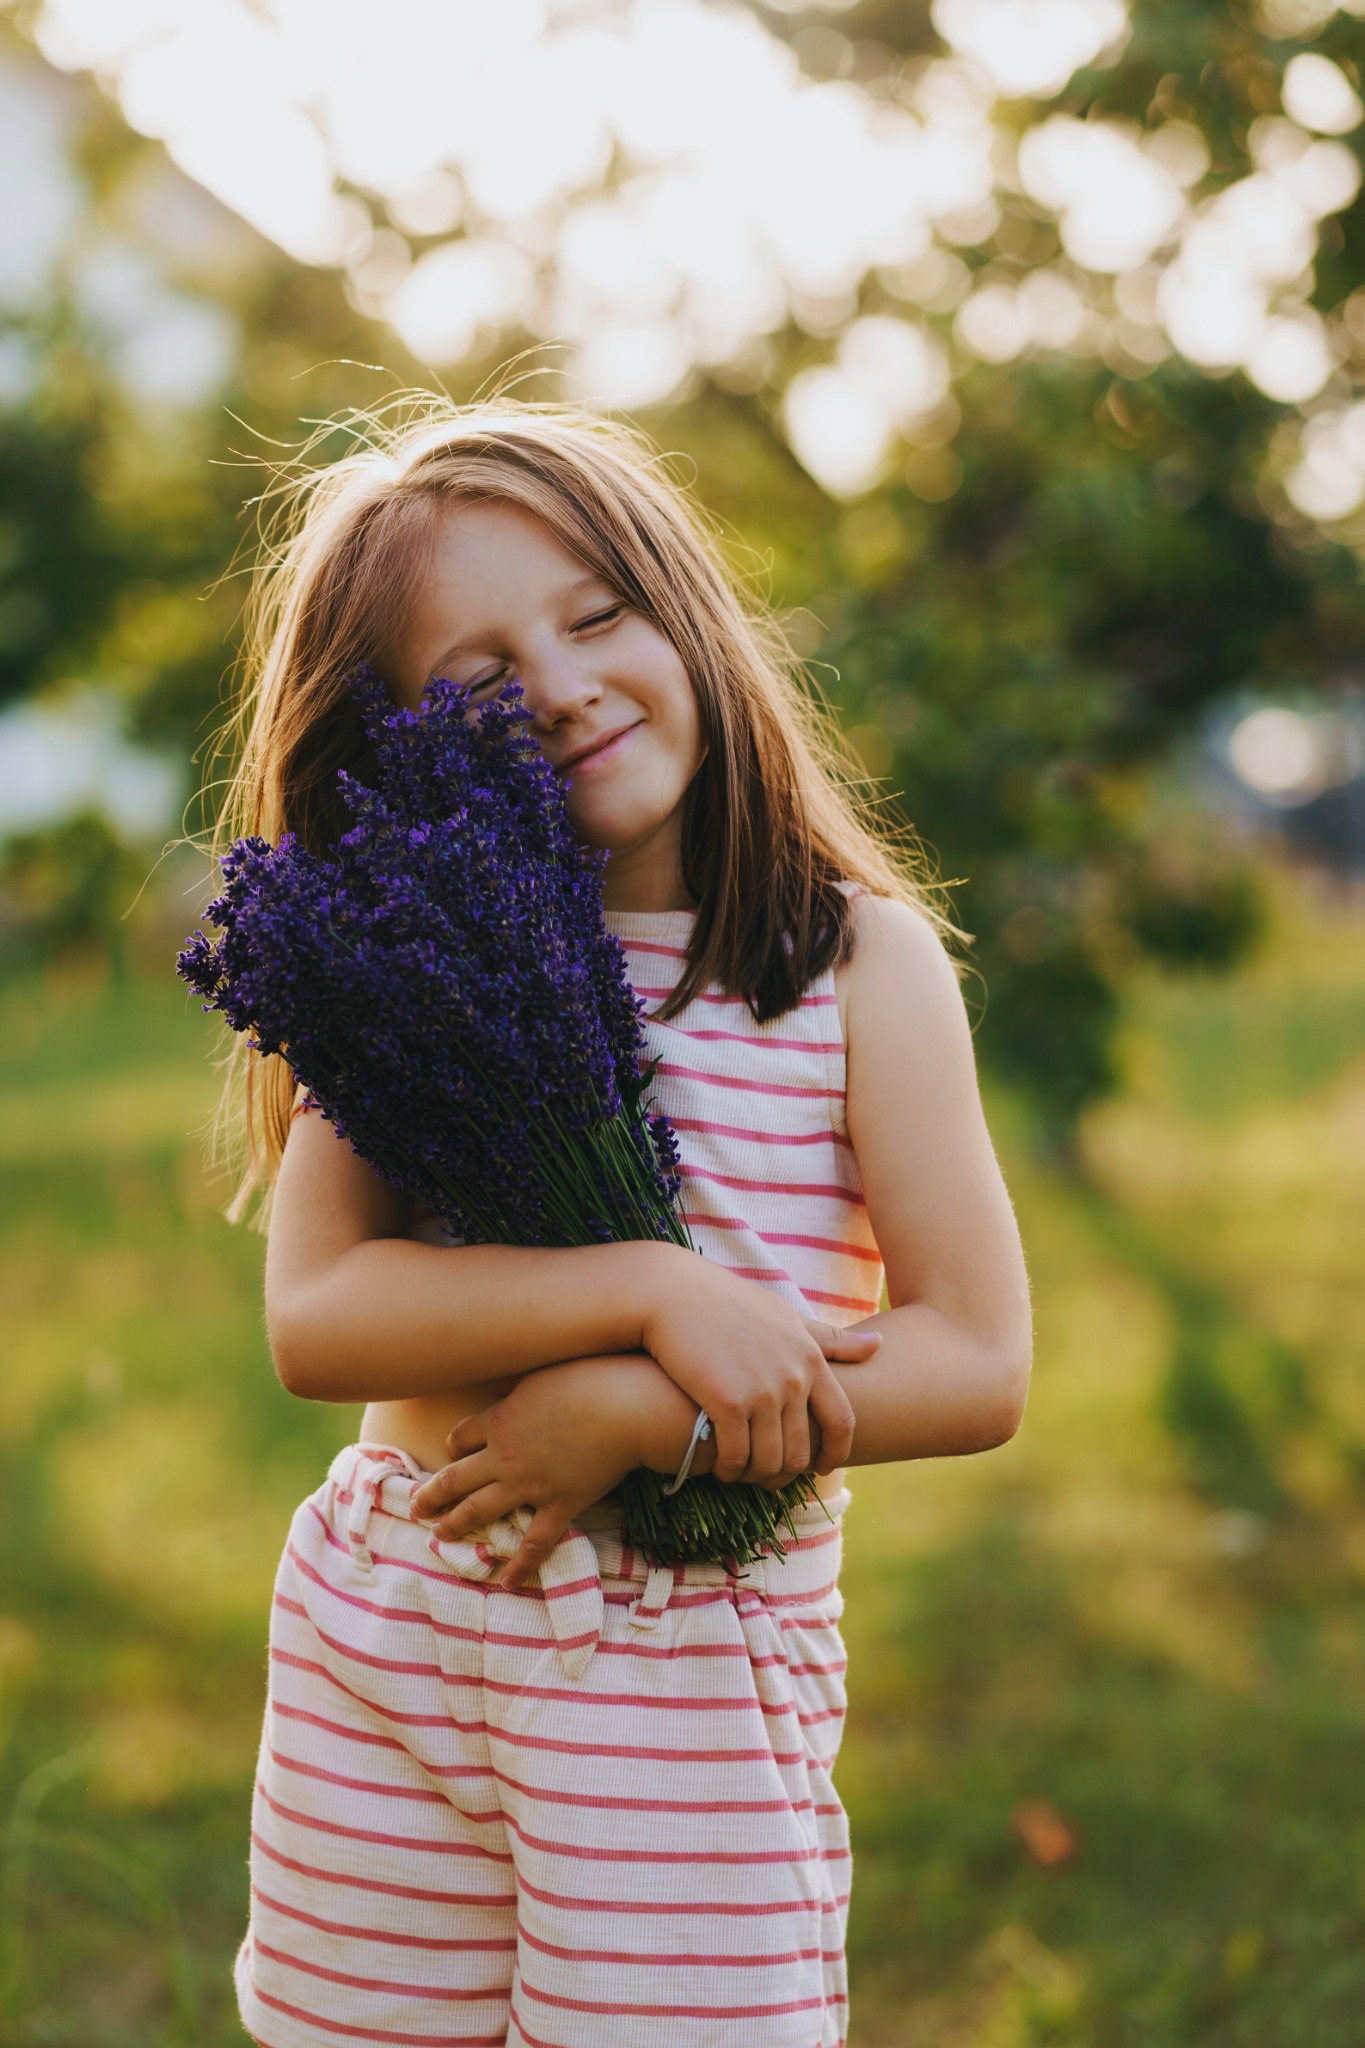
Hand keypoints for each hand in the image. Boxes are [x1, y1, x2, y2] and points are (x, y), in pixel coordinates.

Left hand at [410, 1354, 692, 1588]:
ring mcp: (530, 1484)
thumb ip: (515, 1382)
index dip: (452, 1448)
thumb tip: (499, 1377)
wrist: (624, 1406)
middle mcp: (504, 1456)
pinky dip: (519, 1565)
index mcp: (499, 1420)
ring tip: (439, 1537)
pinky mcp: (560, 1505)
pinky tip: (506, 1581)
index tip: (450, 1455)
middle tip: (415, 1507)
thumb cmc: (587, 1377)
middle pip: (455, 1480)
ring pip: (480, 1511)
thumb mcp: (540, 1372)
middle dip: (432, 1495)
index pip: (460, 1437)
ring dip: (456, 1525)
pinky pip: (534, 1543)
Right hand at [641, 1254, 880, 1487]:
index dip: (836, 1453)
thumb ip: (830, 1339)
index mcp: (810, 1358)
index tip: (823, 1467)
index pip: (842, 1421)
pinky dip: (730, 1470)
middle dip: (786, 1472)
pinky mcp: (725, 1401)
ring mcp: (760, 1390)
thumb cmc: (729, 1303)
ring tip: (743, 1474)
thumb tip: (879, 1344)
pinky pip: (737, 1456)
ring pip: (770, 1460)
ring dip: (756, 1476)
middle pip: (802, 1450)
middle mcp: (792, 1377)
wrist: (673, 1293)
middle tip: (768, 1477)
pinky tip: (721, 1467)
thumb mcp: (786, 1317)